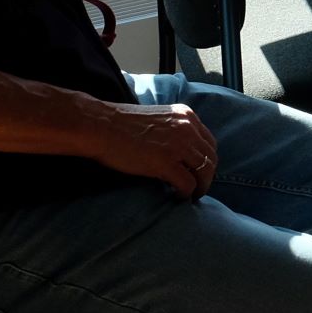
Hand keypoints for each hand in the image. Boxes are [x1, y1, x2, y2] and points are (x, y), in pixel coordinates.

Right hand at [85, 102, 219, 198]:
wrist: (101, 126)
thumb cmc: (121, 124)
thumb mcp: (158, 119)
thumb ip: (173, 130)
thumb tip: (179, 152)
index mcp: (186, 115)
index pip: (209, 142)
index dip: (206, 160)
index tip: (198, 172)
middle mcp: (188, 127)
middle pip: (211, 158)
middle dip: (207, 176)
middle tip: (197, 188)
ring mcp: (179, 145)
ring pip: (205, 172)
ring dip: (200, 187)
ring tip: (190, 196)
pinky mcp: (167, 162)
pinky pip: (188, 183)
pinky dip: (186, 193)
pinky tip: (178, 197)